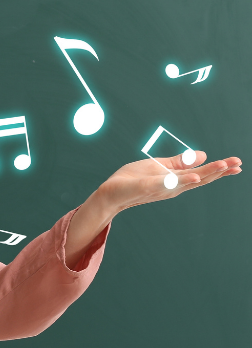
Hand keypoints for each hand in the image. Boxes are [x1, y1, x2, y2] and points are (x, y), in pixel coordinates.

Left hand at [64, 151, 240, 268]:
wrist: (111, 192)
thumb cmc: (133, 179)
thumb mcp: (159, 166)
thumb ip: (179, 162)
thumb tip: (203, 154)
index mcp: (176, 180)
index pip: (201, 174)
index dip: (219, 169)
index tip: (237, 164)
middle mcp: (172, 186)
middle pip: (199, 179)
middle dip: (218, 171)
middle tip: (237, 164)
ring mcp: (160, 188)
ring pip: (186, 181)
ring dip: (204, 174)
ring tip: (221, 166)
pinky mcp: (146, 187)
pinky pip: (163, 183)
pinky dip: (177, 180)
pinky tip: (189, 176)